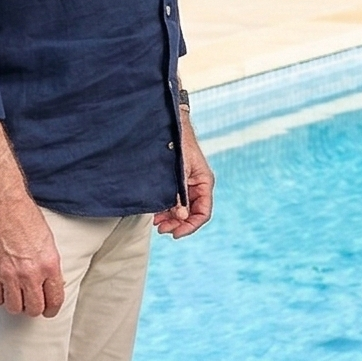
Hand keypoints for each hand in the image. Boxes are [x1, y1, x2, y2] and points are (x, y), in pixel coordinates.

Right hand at [0, 190, 66, 316]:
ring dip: (15, 304)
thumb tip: (50, 282)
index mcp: (50, 265)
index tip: (48, 310)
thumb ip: (49, 264)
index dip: (51, 309)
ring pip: (14, 308)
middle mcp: (31, 274)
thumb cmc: (24, 216)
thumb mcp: (48, 241)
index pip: (55, 300)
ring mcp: (10, 275)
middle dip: (33, 308)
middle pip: (34, 309)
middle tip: (29, 301)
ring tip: (14, 295)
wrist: (1, 204)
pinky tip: (0, 289)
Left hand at [155, 116, 214, 237]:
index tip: (176, 234)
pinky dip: (166, 209)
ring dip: (170, 218)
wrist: (170, 126)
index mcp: (204, 183)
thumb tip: (181, 216)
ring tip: (157, 222)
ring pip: (182, 210)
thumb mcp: (179, 171)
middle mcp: (198, 186)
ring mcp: (187, 185)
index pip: (203, 213)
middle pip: (192, 214)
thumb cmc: (178, 144)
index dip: (190, 226)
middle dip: (177, 224)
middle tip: (162, 229)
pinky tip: (157, 213)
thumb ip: (180, 194)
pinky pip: (175, 201)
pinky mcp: (177, 183)